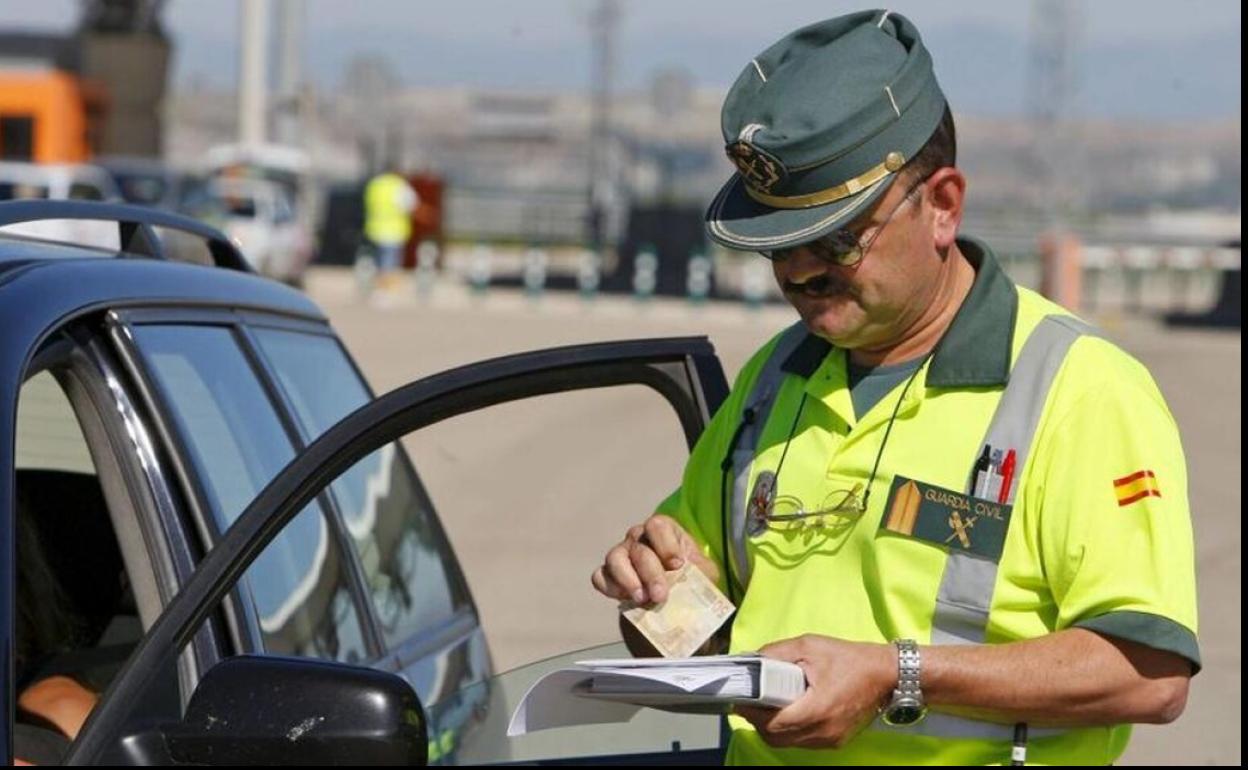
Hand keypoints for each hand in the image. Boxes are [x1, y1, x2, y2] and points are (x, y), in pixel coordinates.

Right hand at [591, 514, 718, 603]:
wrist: (674, 598)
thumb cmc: (691, 577)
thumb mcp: (704, 573)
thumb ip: (701, 571)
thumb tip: (694, 577)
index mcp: (663, 530)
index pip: (657, 525)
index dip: (666, 545)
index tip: (677, 565)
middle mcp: (638, 537)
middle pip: (639, 549)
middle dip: (651, 574)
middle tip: (660, 596)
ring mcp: (620, 554)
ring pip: (615, 558)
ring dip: (628, 580)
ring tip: (641, 599)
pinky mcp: (607, 574)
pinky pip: (600, 577)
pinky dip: (610, 588)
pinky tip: (626, 600)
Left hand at [735, 635, 895, 749]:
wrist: (886, 674)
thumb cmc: (848, 658)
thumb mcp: (809, 646)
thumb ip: (777, 653)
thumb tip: (751, 660)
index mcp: (817, 708)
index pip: (773, 723)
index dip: (752, 712)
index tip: (740, 700)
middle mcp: (823, 730)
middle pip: (776, 738)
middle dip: (758, 722)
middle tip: (751, 702)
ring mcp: (830, 739)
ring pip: (788, 743)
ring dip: (772, 728)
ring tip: (768, 705)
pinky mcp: (835, 741)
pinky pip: (803, 742)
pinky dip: (790, 731)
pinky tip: (789, 711)